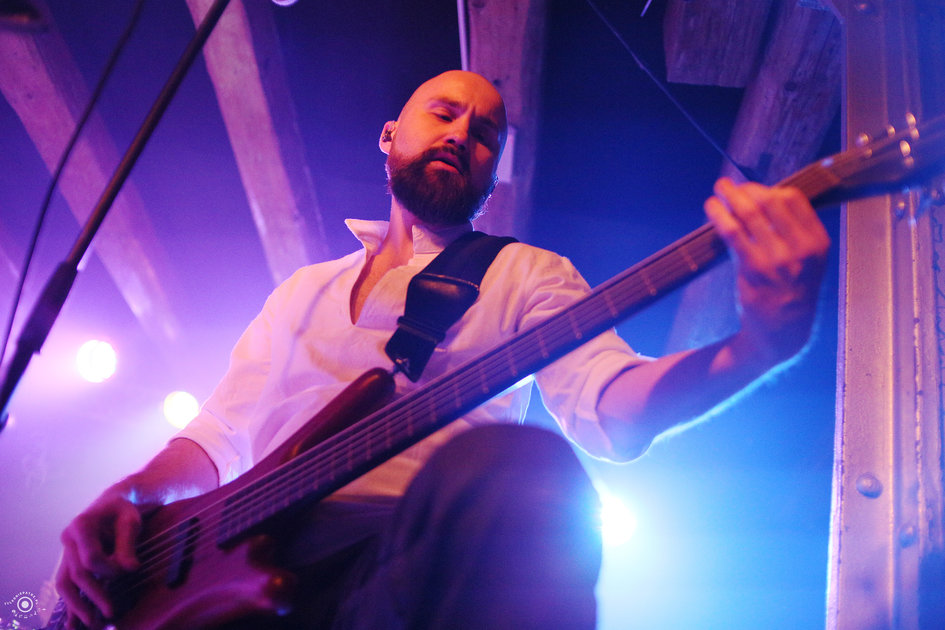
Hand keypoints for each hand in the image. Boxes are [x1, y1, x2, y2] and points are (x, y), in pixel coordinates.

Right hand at [56, 483, 144, 628]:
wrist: (111, 503)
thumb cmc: (122, 510)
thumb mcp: (130, 521)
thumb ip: (127, 544)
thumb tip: (130, 569)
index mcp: (80, 526)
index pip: (91, 558)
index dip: (109, 569)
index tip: (128, 571)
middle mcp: (67, 540)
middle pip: (77, 574)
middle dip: (94, 595)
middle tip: (110, 612)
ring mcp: (65, 553)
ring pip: (64, 584)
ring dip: (76, 606)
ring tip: (91, 623)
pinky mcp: (68, 562)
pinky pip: (66, 585)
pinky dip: (71, 603)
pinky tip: (74, 623)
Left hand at [704, 177, 829, 362]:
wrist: (782, 331)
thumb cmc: (791, 290)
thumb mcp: (808, 261)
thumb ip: (794, 232)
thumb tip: (765, 196)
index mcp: (818, 242)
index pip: (794, 199)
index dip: (770, 189)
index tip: (754, 190)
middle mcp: (801, 249)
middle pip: (770, 201)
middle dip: (746, 189)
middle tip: (729, 186)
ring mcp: (777, 259)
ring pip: (749, 214)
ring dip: (729, 197)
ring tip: (718, 189)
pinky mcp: (753, 269)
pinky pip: (733, 233)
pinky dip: (719, 216)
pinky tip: (711, 207)